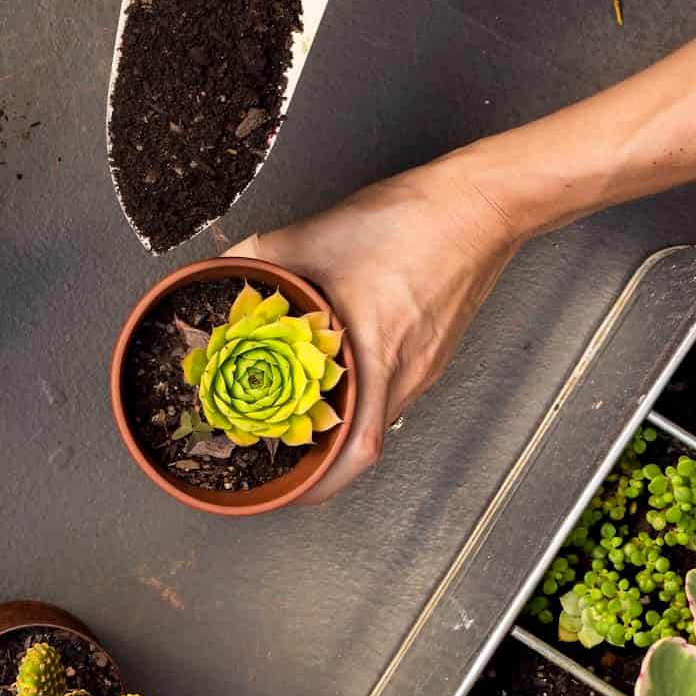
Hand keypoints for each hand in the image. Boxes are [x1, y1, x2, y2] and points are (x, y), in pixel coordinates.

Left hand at [226, 149, 525, 503]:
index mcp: (377, 358)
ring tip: (299, 418)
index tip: (287, 490)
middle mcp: (406, 374)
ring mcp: (424, 365)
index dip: (320, 483)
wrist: (477, 205)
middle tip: (282, 456)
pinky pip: (392, 389)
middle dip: (321, 460)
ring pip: (378, 415)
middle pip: (365, 445)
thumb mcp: (314, 235)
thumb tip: (219, 268)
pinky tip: (337, 373)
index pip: (355, 453)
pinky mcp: (433, 349)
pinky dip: (362, 394)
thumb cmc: (410, 223)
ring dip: (342, 425)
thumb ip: (259, 256)